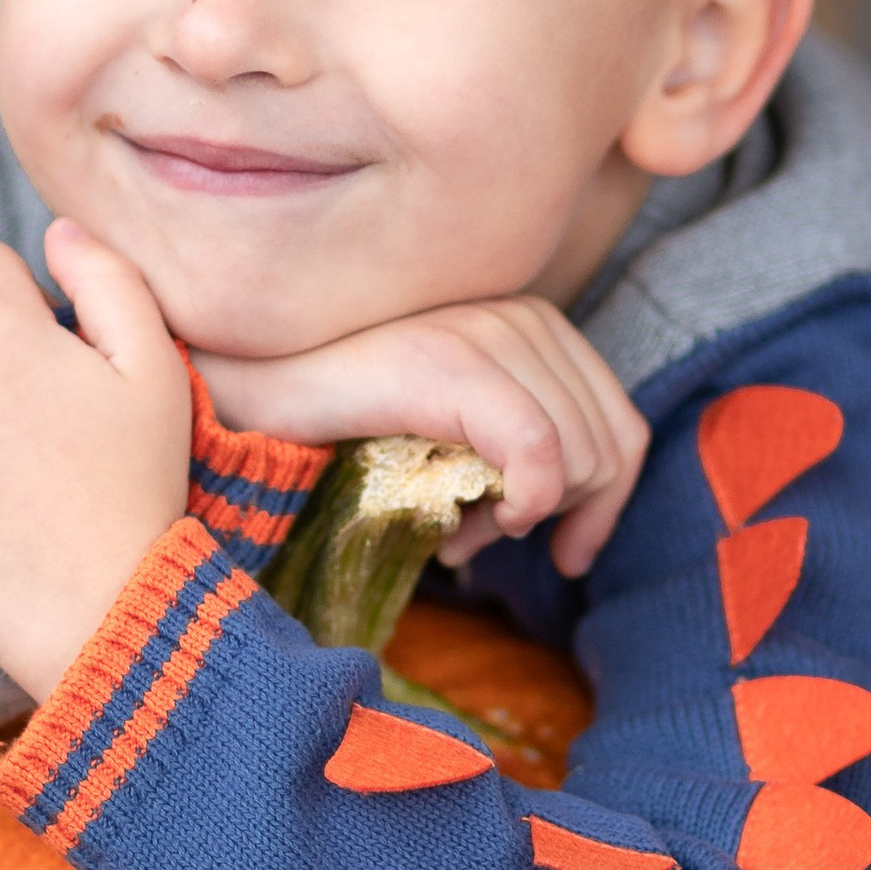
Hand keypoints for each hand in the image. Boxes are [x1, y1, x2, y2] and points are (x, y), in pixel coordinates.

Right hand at [198, 298, 647, 577]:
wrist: (249, 392)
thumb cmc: (345, 422)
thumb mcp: (454, 436)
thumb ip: (517, 453)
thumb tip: (578, 531)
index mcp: (532, 323)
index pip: (621, 424)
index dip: (608, 504)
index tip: (568, 555)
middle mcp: (520, 313)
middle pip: (608, 445)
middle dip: (562, 517)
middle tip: (484, 540)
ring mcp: (487, 331)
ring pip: (579, 454)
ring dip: (528, 518)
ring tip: (462, 533)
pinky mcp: (451, 362)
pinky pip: (539, 454)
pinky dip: (524, 506)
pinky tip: (476, 525)